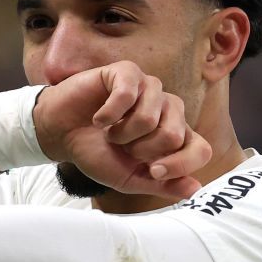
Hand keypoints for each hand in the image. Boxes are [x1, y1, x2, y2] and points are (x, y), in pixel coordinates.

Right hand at [32, 61, 211, 198]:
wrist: (61, 133)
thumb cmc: (95, 152)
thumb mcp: (129, 178)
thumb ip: (161, 185)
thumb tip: (194, 188)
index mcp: (174, 134)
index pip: (200, 149)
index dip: (179, 165)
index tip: (151, 171)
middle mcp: (168, 108)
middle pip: (173, 136)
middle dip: (140, 149)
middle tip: (121, 145)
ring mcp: (150, 87)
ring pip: (150, 118)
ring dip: (121, 133)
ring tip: (109, 130)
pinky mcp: (127, 72)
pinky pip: (128, 95)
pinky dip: (107, 115)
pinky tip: (98, 118)